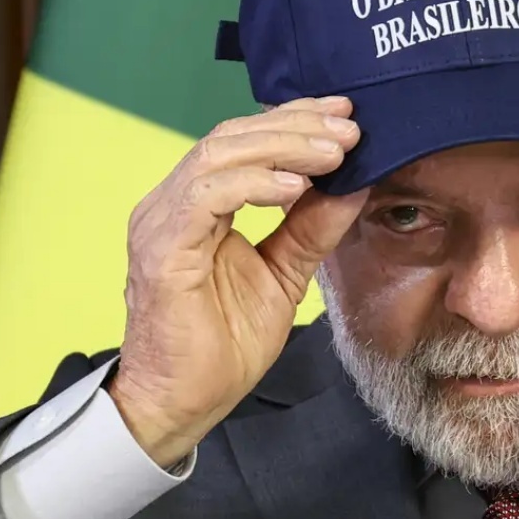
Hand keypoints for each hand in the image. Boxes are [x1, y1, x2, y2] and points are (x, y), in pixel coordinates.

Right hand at [109, 96, 367, 466]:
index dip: (294, 121)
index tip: (345, 116)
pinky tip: (295, 187)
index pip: (243, 140)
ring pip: (219, 155)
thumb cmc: (223, 343)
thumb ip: (312, 228)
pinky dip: (254, 184)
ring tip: (334, 152)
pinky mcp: (162, 250)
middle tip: (349, 127)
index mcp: (198, 204)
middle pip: (232, 136)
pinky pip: (206, 197)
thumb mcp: (284, 274)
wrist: (183, 403)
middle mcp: (174, 203)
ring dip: (283, 147)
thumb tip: (356, 184)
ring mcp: (162, 222)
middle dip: (297, 126)